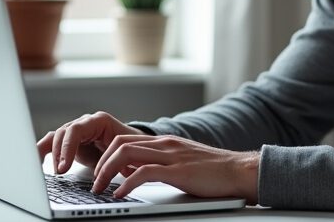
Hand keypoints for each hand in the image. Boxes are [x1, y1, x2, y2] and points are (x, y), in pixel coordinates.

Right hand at [36, 111, 144, 173]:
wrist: (129, 146)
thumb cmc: (127, 147)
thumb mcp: (122, 152)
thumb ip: (113, 160)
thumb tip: (111, 172)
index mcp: (99, 121)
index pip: (77, 129)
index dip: (68, 147)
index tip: (64, 166)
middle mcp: (85, 123)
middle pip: (63, 132)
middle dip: (59, 153)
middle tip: (60, 171)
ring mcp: (75, 131)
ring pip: (55, 137)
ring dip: (50, 153)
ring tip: (47, 169)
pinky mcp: (69, 141)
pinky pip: (51, 142)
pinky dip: (42, 150)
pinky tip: (34, 161)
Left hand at [92, 134, 259, 203]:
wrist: (238, 170)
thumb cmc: (214, 171)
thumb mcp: (182, 163)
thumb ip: (161, 164)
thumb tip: (138, 173)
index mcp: (165, 142)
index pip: (125, 140)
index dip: (107, 155)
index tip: (99, 172)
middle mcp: (165, 144)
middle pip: (120, 143)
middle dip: (101, 163)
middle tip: (94, 182)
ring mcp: (171, 156)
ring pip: (126, 154)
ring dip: (107, 172)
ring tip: (100, 188)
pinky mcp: (177, 171)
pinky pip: (143, 173)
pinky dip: (126, 184)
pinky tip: (120, 194)